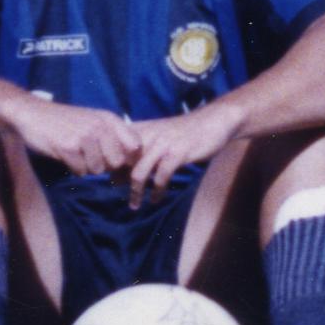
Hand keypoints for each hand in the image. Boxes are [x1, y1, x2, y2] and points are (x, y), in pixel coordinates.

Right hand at [16, 98, 140, 177]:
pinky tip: (65, 155)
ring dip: (87, 167)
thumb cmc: (66, 122)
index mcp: (109, 119)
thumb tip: (130, 162)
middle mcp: (100, 126)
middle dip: (105, 166)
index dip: (129, 158)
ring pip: (98, 170)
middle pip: (117, 162)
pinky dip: (73, 168)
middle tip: (91, 158)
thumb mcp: (93, 121)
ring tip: (76, 153)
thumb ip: (113, 136)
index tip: (116, 160)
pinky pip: (80, 171)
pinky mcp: (68, 147)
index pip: (135, 145)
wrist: (33, 113)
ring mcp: (84, 136)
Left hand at [118, 104, 237, 202]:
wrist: (215, 119)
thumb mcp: (159, 135)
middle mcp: (149, 135)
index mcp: (142, 129)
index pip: (115, 148)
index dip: (109, 165)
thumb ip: (140, 150)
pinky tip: (157, 198)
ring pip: (139, 172)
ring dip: (135, 192)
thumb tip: (118, 174)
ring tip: (135, 205)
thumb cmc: (185, 132)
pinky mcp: (178, 153)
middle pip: (122, 162)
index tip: (112, 180)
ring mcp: (163, 144)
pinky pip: (161, 177)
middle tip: (118, 194)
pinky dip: (157, 191)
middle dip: (118, 181)